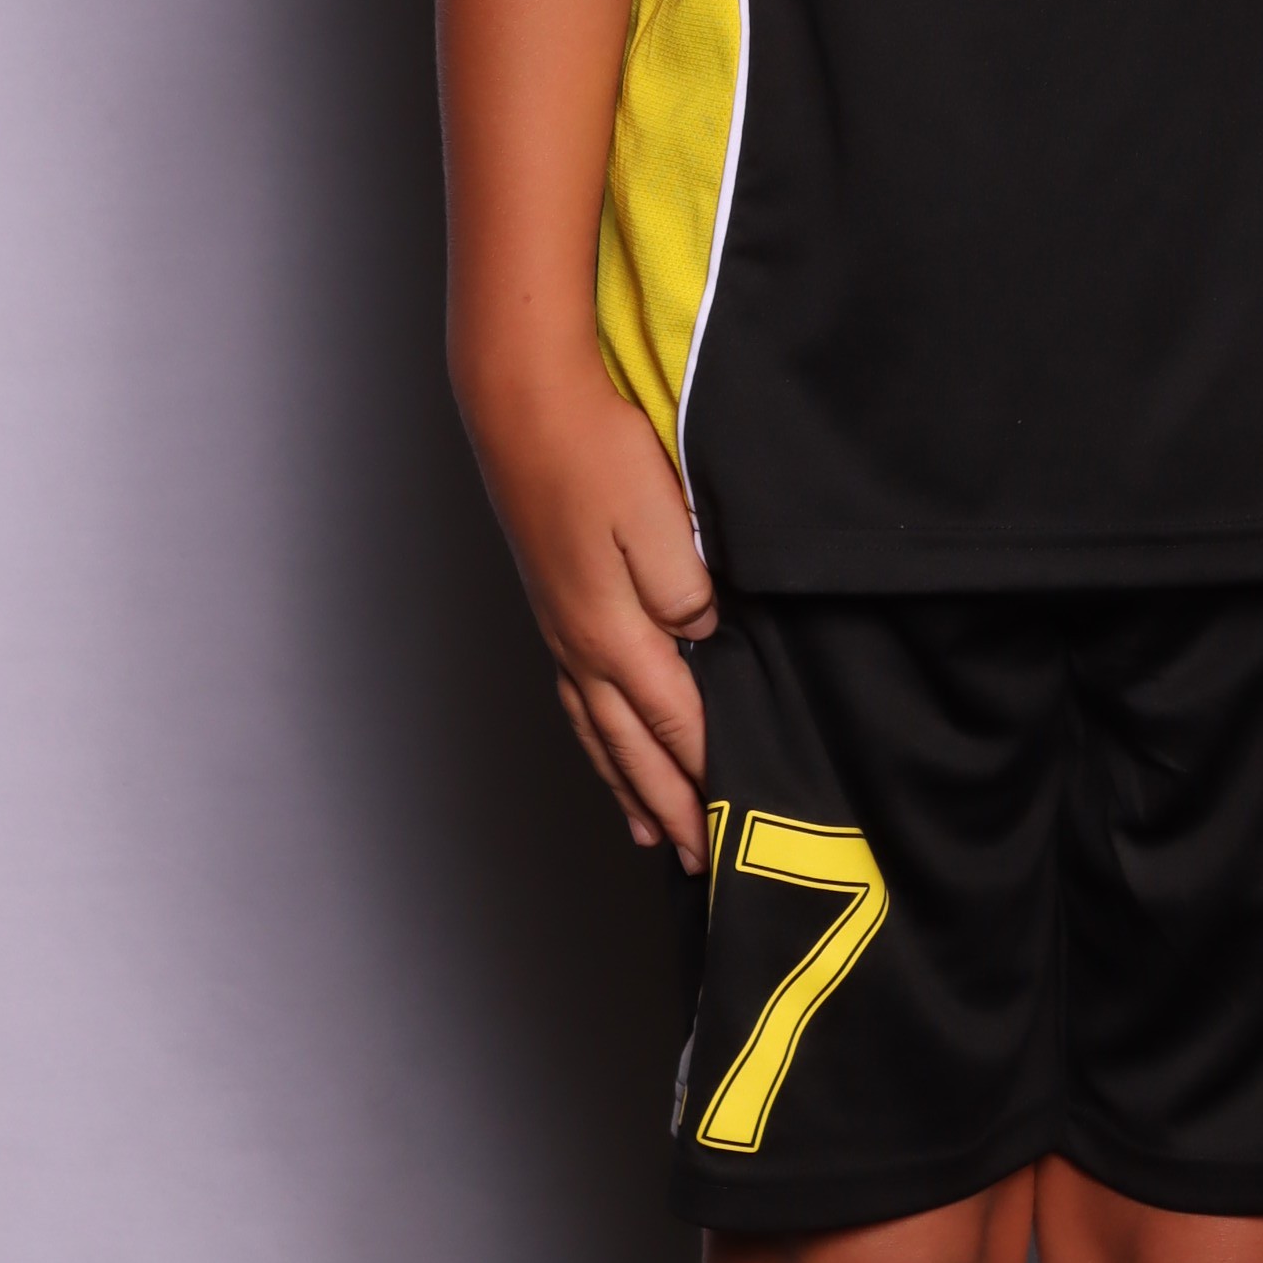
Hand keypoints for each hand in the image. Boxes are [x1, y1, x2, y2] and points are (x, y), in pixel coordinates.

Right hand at [510, 372, 721, 866]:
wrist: (524, 403)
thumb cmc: (597, 450)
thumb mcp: (661, 520)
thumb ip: (687, 591)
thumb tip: (704, 638)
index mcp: (615, 630)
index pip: (675, 722)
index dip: (707, 774)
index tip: (738, 822)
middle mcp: (581, 645)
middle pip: (631, 748)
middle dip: (668, 807)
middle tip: (700, 859)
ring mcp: (560, 629)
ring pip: (598, 732)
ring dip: (628, 787)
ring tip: (652, 833)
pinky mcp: (553, 606)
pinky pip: (578, 702)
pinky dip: (596, 743)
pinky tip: (603, 746)